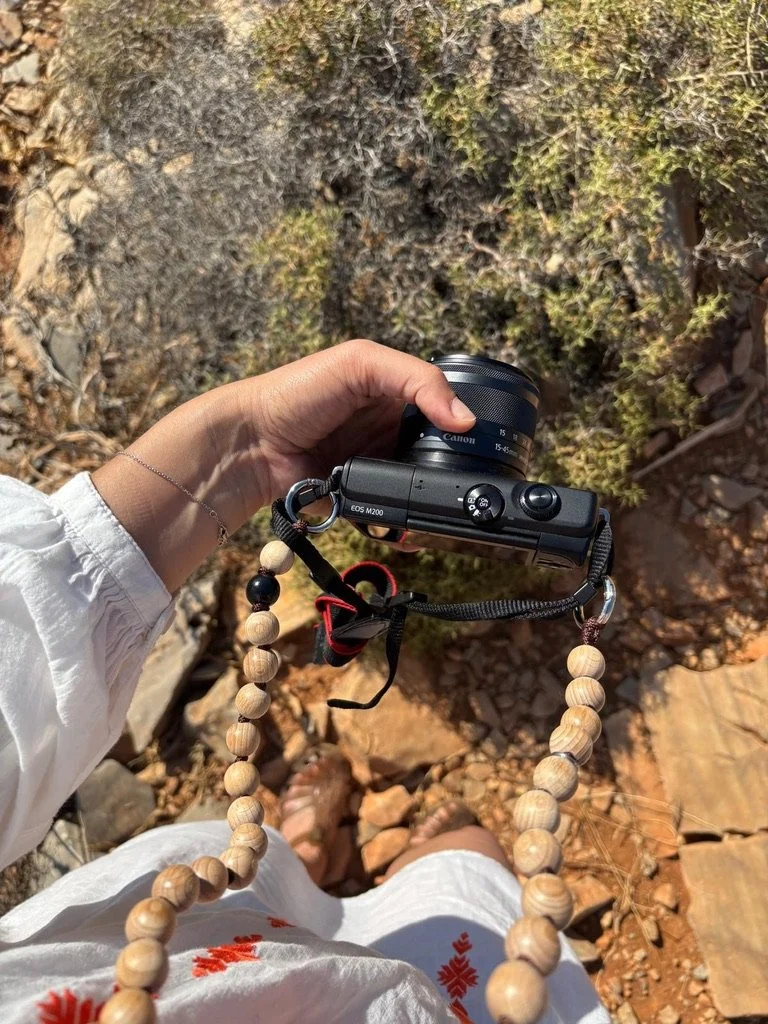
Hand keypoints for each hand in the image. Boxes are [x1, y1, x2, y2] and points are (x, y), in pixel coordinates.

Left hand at [244, 339, 475, 502]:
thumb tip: (464, 419)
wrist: (252, 443)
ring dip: (431, 498)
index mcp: (396, 394)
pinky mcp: (364, 499)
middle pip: (440, 454)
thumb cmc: (298, 391)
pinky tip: (411, 526)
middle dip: (455, 468)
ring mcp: (378, 468)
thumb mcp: (360, 364)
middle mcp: (391, 431)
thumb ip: (416, 379)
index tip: (482, 440)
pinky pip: (394, 515)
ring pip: (422, 489)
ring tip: (441, 502)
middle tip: (469, 477)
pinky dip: (404, 522)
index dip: (464, 422)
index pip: (445, 407)